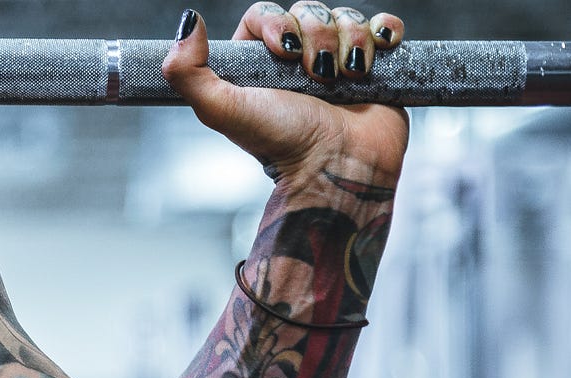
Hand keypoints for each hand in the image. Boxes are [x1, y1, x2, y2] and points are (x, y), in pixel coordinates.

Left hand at [163, 2, 409, 188]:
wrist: (338, 168)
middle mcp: (297, 60)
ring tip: (347, 78)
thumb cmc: (280, 143)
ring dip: (349, 42)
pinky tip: (377, 52)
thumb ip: (187, 71)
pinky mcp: (375, 68)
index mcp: (258, 63)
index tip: (284, 51)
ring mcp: (337, 61)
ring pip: (345, 18)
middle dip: (316, 36)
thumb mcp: (222, 110)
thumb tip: (188, 22)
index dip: (277, 22)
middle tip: (318, 76)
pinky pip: (383, 27)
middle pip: (308, 10)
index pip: (264, 13)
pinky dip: (384, 31)